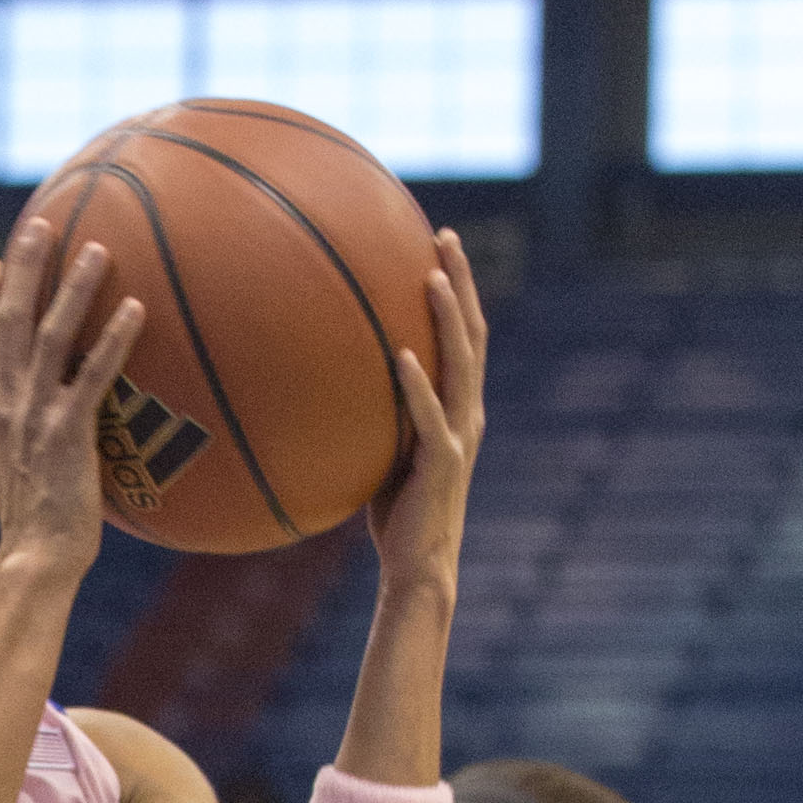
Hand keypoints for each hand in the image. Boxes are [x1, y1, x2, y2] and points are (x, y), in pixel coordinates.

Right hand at [0, 218, 145, 589]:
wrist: (36, 558)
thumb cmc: (37, 519)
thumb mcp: (20, 464)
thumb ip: (26, 426)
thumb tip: (49, 409)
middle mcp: (7, 404)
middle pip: (10, 321)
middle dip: (24, 268)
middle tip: (41, 222)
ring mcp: (35, 417)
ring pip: (50, 337)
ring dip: (73, 289)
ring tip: (96, 248)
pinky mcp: (67, 435)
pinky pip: (92, 377)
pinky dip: (113, 341)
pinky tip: (137, 309)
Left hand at [368, 231, 485, 595]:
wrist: (420, 567)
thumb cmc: (397, 516)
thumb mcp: (385, 453)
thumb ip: (376, 416)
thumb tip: (330, 385)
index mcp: (458, 407)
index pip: (464, 335)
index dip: (458, 288)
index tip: (439, 246)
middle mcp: (468, 412)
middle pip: (471, 332)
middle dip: (460, 280)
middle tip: (443, 235)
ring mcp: (459, 435)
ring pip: (461, 363)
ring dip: (447, 317)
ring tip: (431, 277)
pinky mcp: (442, 463)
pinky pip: (430, 417)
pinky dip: (418, 385)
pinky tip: (403, 356)